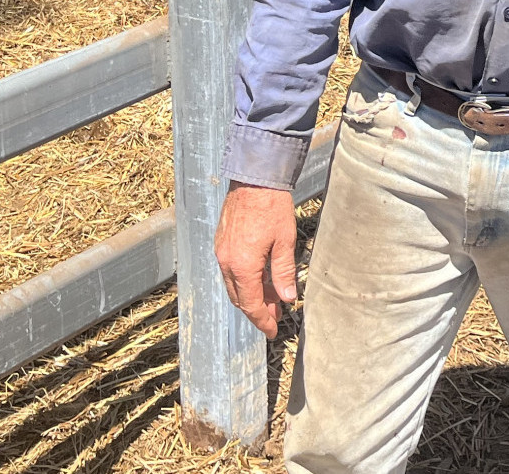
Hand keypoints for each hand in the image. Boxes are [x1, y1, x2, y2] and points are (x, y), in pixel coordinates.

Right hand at [215, 182, 297, 338]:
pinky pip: (230, 270)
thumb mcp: (285, 242)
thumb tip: (287, 298)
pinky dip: (244, 280)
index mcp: (242, 265)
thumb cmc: (272, 206)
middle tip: (275, 316)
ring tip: (271, 300)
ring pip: (234, 285)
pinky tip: (260, 279)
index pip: (251, 304)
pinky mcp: (222, 241)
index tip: (273, 331)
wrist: (255, 178)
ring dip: (251, 295)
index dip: (263, 320)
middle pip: (239, 297)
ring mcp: (221, 251)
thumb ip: (284, 273)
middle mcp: (226, 261)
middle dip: (257, 311)